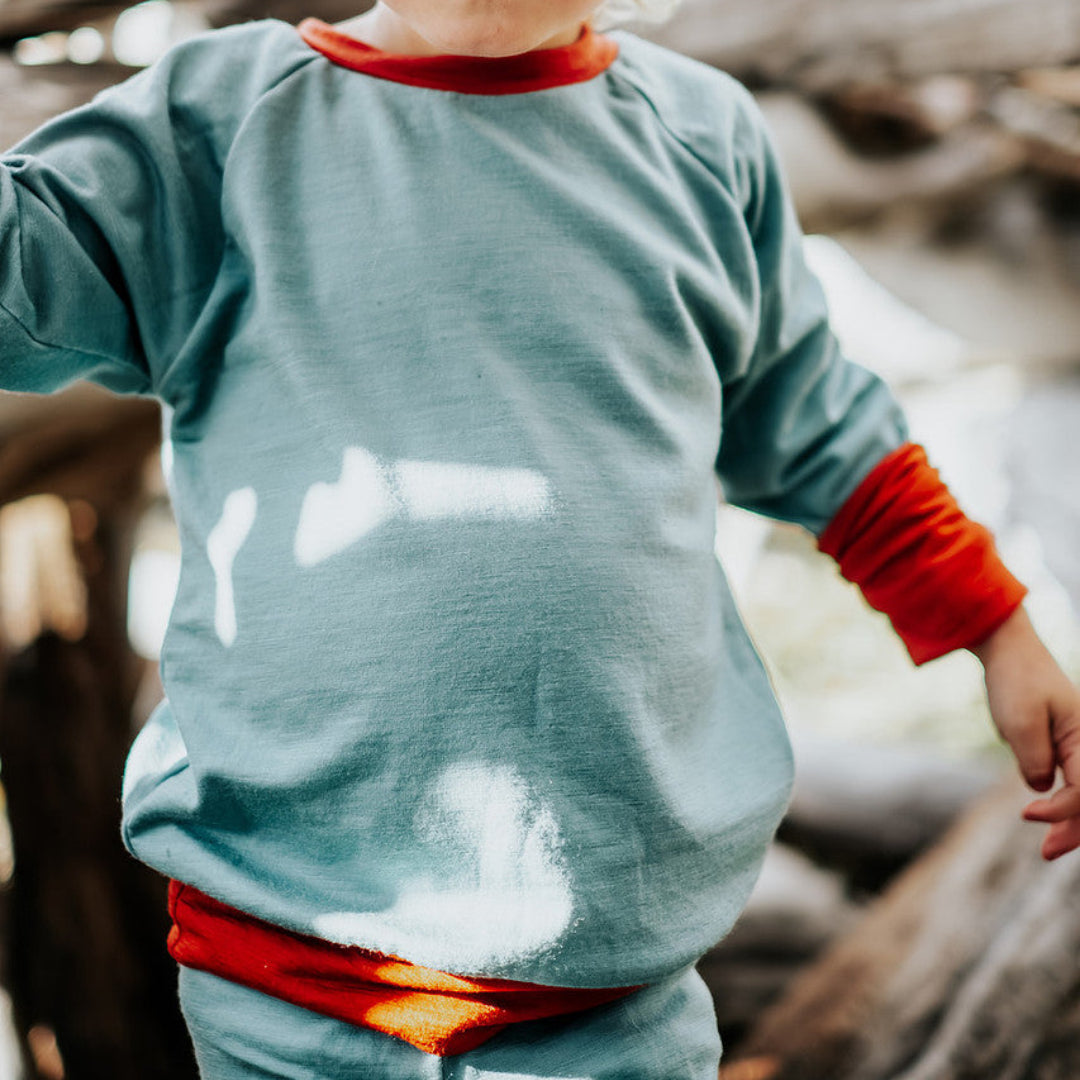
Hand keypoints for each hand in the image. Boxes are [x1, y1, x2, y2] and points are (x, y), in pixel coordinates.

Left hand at [971, 606, 1079, 859]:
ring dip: (1071, 823)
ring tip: (1049, 850)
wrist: (1009, 653)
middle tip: (1047, 853)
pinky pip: (1073, 784)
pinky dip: (1065, 806)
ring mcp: (1078, 747)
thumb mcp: (1020, 720)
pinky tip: (1050, 820)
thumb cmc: (1016, 681)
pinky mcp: (1064, 749)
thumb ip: (1034, 758)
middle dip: (1075, 829)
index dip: (1062, 810)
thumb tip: (1042, 789)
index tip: (1027, 814)